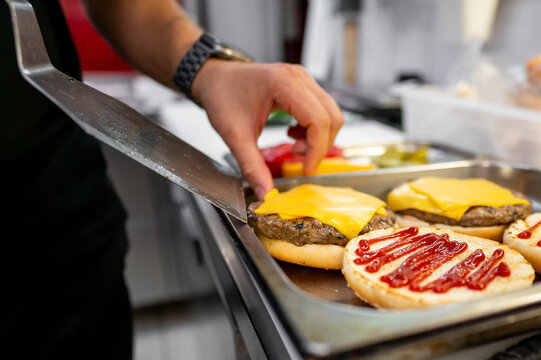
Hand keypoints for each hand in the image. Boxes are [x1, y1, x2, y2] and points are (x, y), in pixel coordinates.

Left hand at [191, 60, 343, 198]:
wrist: (215, 78)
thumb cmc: (222, 97)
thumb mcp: (235, 136)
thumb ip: (252, 166)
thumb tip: (266, 193)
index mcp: (284, 84)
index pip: (318, 120)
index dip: (316, 149)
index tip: (305, 169)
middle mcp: (299, 78)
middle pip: (331, 117)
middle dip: (319, 146)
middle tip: (296, 159)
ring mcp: (303, 80)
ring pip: (331, 114)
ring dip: (318, 138)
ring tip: (293, 147)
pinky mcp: (303, 86)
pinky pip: (322, 110)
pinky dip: (314, 130)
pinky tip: (293, 135)